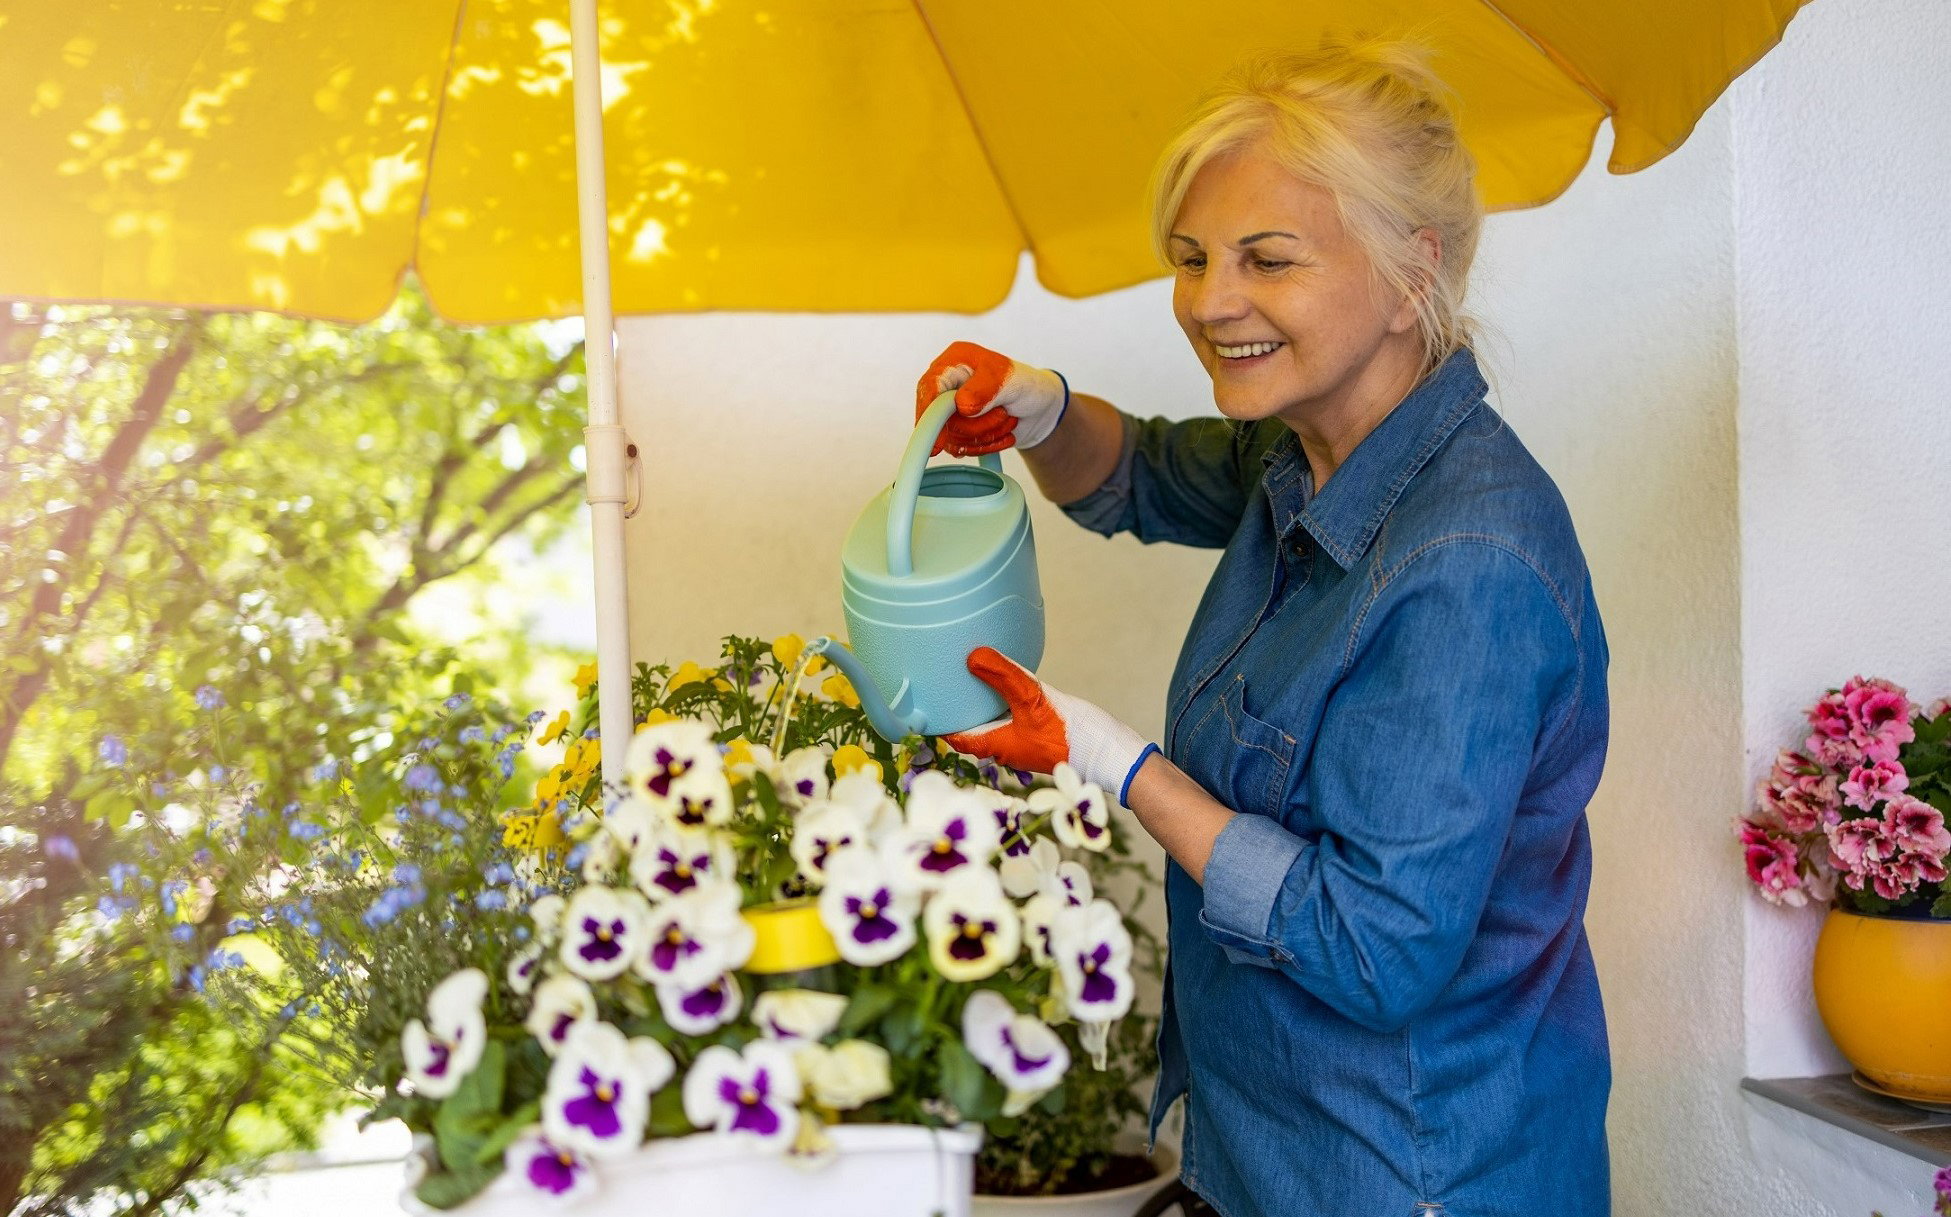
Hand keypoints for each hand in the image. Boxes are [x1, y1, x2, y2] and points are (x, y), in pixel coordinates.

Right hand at [915, 341, 1068, 456]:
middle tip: (1003, 414)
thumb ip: (985, 390)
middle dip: (976, 425)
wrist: (1039, 407)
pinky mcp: (956, 429)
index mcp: (954, 362)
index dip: (930, 414)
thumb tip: (961, 406)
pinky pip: (961, 448)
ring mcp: (950, 408)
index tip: (938, 441)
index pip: (929, 388)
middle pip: (940, 419)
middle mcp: (947, 384)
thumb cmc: (1026, 384)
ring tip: (1007, 420)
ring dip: (986, 435)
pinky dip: (986, 445)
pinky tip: (1003, 434)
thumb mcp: (1009, 380)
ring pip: (952, 437)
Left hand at [943, 647, 1156, 803]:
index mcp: (996, 746)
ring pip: (990, 723)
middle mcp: (1005, 748)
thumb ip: (1003, 677)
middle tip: (942, 682)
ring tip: (968, 678)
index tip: (922, 701)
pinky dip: (1001, 703)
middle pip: (970, 729)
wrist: (1110, 753)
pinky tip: (1005, 685)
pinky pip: (1010, 719)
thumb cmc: (1073, 736)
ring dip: (979, 705)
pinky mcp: (1038, 735)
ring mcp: (1022, 743)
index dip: (936, 720)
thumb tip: (973, 657)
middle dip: (956, 709)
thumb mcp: (1034, 699)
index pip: (954, 736)